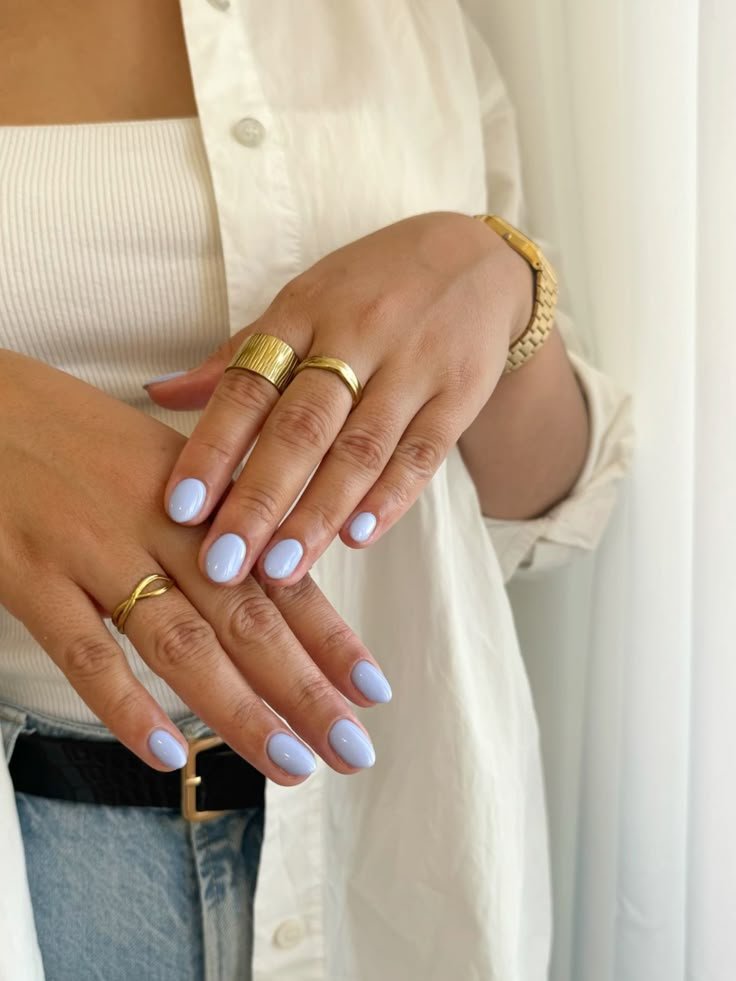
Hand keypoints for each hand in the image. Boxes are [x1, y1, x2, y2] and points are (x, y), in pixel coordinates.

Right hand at [0, 350, 388, 782]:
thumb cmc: (70, 433)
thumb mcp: (156, 460)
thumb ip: (212, 518)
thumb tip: (270, 573)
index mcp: (200, 497)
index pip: (278, 577)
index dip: (329, 637)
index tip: (373, 689)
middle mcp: (159, 524)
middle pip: (246, 619)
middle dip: (305, 690)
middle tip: (352, 750)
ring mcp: (95, 551)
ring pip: (180, 642)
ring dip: (239, 709)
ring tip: (288, 763)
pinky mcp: (31, 576)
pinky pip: (85, 651)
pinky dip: (125, 706)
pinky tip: (167, 753)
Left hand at [148, 211, 532, 584]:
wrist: (477, 259)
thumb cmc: (372, 286)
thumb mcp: (304, 301)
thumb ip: (239, 354)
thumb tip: (159, 394)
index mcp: (303, 310)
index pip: (249, 386)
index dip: (213, 448)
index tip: (181, 507)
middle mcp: (356, 334)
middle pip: (301, 426)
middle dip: (259, 499)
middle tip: (224, 562)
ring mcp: (413, 365)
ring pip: (361, 449)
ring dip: (317, 513)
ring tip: (281, 568)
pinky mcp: (460, 393)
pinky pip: (423, 452)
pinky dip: (391, 497)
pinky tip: (357, 537)